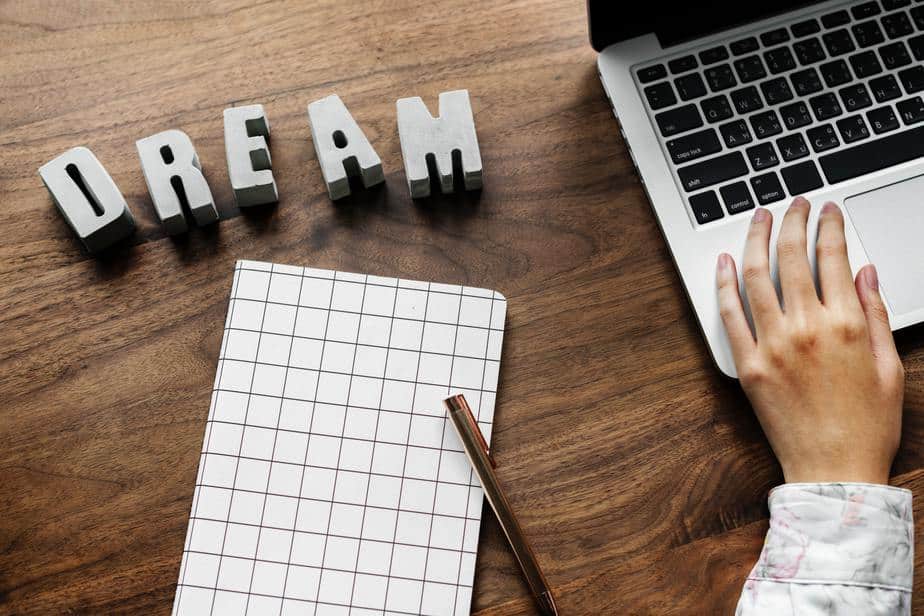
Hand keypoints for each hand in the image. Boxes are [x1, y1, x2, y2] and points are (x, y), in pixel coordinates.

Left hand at [716, 198, 903, 484]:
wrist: (834, 471)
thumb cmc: (868, 425)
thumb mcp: (890, 365)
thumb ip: (875, 312)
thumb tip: (867, 270)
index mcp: (845, 324)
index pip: (833, 257)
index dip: (830, 226)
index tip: (827, 210)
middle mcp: (806, 328)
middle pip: (791, 256)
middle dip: (793, 221)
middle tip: (794, 204)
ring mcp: (772, 345)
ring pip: (757, 276)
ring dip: (756, 239)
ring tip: (759, 218)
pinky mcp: (748, 365)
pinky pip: (730, 315)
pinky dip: (725, 283)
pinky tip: (726, 262)